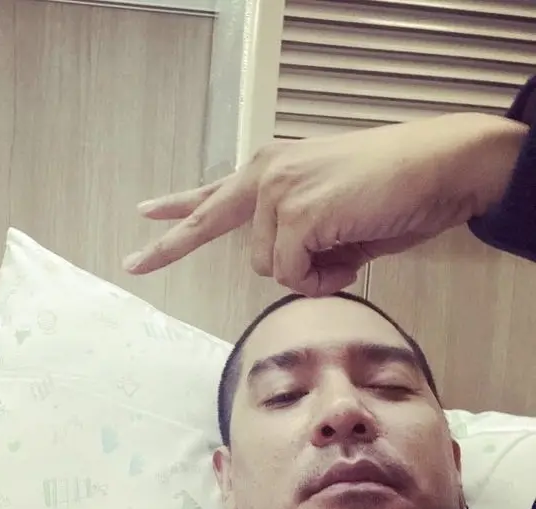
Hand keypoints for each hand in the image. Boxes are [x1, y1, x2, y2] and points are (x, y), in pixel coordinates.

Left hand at [124, 113, 525, 295]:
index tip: (143, 214)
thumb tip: (283, 269)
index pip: (213, 193)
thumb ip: (294, 237)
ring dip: (308, 271)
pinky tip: (350, 252)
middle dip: (170, 246)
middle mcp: (266, 173)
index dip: (177, 210)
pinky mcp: (296, 211)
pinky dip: (323, 278)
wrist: (442, 166)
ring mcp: (278, 189)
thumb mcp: (331, 216)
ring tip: (347, 244)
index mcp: (272, 170)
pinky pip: (292, 273)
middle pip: (210, 225)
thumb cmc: (393, 192)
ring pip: (266, 266)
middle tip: (130, 263)